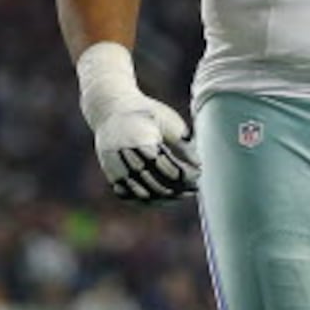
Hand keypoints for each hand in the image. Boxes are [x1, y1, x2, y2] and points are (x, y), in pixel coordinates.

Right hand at [75, 43, 197, 204]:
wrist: (111, 108)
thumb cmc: (146, 112)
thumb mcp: (167, 120)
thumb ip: (182, 143)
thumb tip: (200, 165)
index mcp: (138, 137)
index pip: (162, 164)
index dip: (180, 173)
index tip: (197, 176)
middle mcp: (123, 153)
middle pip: (150, 180)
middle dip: (174, 188)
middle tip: (194, 189)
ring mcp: (113, 165)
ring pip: (138, 191)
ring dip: (161, 198)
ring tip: (182, 196)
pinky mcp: (109, 172)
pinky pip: (126, 194)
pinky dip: (144, 201)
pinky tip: (162, 200)